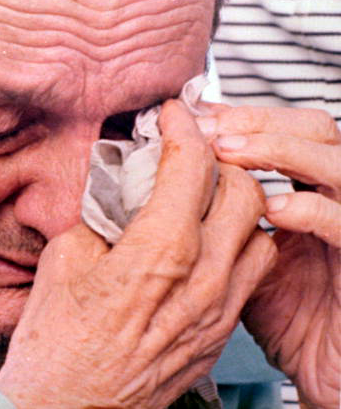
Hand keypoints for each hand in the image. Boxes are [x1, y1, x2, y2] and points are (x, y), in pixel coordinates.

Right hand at [0, 100, 276, 408]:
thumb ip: (101, 210)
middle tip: (189, 153)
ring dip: (235, 202)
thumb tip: (117, 181)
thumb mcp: (66, 256)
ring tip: (203, 197)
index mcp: (159, 253)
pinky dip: (238, 242)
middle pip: (242, 190)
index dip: (182, 128)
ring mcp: (217, 309)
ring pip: (259, 229)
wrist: (66, 408)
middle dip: (217, 158)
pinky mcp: (218, 332)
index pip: (191, 166)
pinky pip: (252, 271)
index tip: (172, 116)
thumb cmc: (58, 343)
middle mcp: (202, 279)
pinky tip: (207, 242)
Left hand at [197, 105, 340, 408]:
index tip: (197, 115)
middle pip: (316, 130)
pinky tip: (273, 208)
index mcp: (307, 193)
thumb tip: (164, 191)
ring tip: (230, 150)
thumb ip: (221, 222)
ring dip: (281, 149)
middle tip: (210, 128)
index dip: (245, 116)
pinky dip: (311, 210)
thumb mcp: (245, 259)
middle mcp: (333, 201)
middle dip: (260, 121)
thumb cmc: (288, 317)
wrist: (327, 374)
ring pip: (336, 164)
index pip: (286, 132)